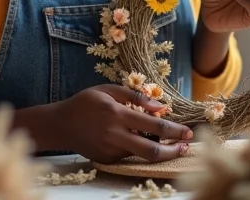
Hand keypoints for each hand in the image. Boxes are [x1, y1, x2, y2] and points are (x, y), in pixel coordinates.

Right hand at [50, 85, 193, 163]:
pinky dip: (138, 149)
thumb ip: (134, 96)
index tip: (188, 132)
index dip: (174, 130)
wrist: (61, 124)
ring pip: (141, 155)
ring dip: (159, 151)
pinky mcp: (107, 160)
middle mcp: (116, 135)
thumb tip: (160, 105)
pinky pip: (128, 155)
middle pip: (152, 151)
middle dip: (173, 151)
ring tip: (172, 146)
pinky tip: (141, 141)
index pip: (153, 126)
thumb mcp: (108, 90)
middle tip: (186, 147)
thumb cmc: (85, 102)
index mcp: (117, 113)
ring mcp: (111, 150)